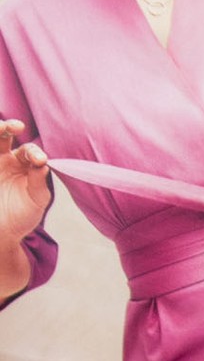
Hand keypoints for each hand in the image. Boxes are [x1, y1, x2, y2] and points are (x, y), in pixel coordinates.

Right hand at [0, 119, 51, 247]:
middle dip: (9, 127)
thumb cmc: (22, 217)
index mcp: (23, 163)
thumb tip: (43, 163)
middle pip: (5, 135)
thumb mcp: (36, 200)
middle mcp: (5, 159)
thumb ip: (38, 181)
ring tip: (3, 127)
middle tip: (16, 126)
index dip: (35, 153)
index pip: (29, 151)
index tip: (39, 160)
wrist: (1, 234)